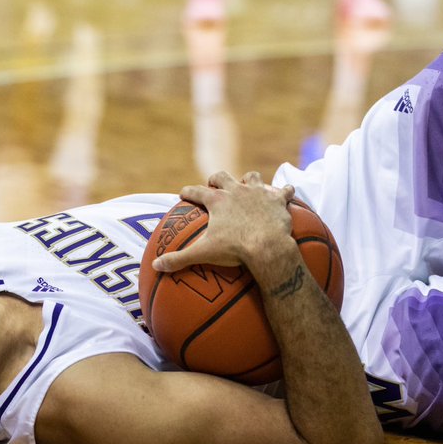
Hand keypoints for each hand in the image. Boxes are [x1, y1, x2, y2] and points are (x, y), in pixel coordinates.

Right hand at [154, 170, 296, 272]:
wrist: (268, 247)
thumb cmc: (235, 249)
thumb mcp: (204, 254)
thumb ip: (179, 259)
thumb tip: (156, 266)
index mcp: (217, 201)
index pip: (196, 192)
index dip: (187, 192)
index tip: (182, 194)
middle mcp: (236, 190)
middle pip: (222, 177)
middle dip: (216, 179)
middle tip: (213, 184)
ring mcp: (259, 192)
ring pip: (252, 177)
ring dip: (249, 180)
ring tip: (249, 185)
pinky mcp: (278, 200)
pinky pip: (283, 191)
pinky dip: (284, 192)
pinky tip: (287, 192)